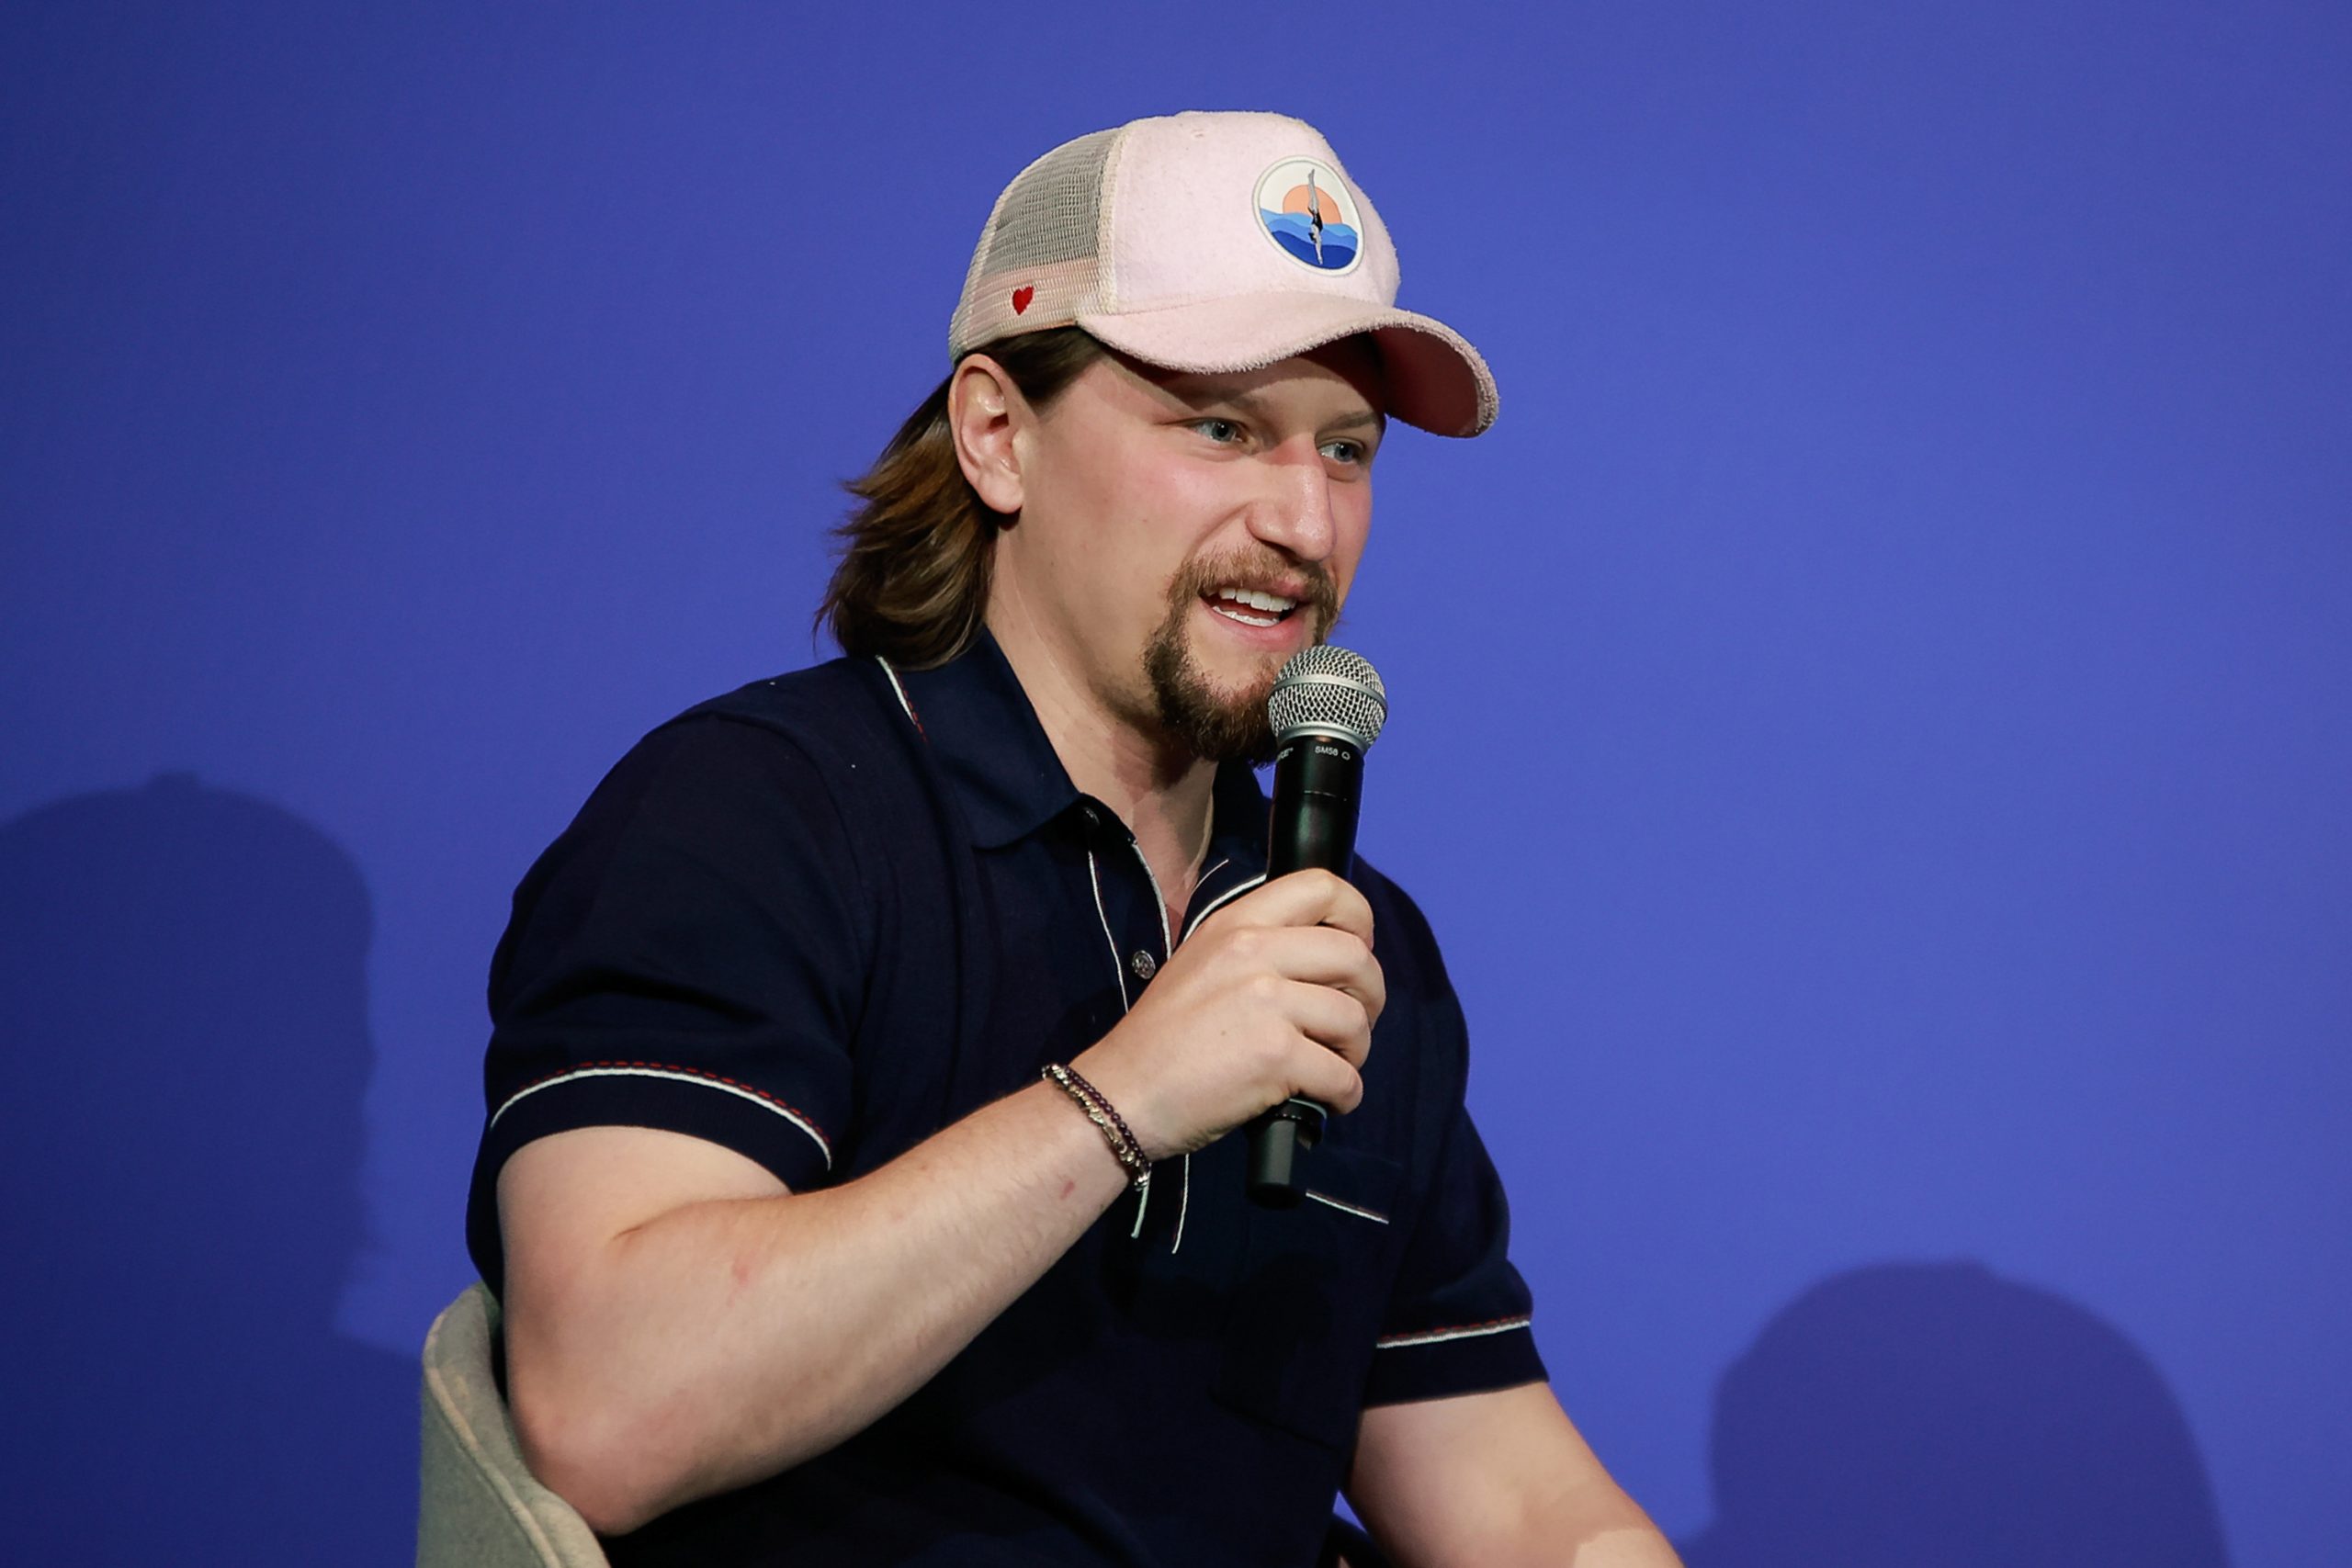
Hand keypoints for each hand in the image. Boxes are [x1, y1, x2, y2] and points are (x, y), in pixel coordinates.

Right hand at [1070, 870, 1383, 1159]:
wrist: (1122, 1093)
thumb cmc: (1162, 1040)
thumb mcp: (1202, 963)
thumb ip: (1258, 950)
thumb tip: (1326, 963)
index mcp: (1236, 923)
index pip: (1323, 886)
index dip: (1358, 918)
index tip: (1356, 951)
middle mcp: (1253, 951)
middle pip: (1356, 956)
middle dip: (1370, 996)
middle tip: (1351, 1025)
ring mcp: (1266, 1001)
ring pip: (1355, 1018)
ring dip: (1356, 1051)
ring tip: (1331, 1067)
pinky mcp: (1276, 1054)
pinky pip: (1343, 1074)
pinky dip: (1345, 1094)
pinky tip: (1326, 1099)